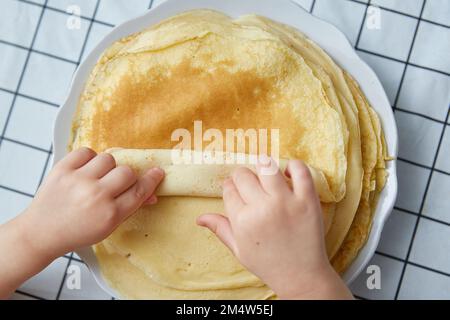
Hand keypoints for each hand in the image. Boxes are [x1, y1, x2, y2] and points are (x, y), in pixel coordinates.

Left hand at [23, 147, 164, 258]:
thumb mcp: (108, 227)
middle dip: (126, 177)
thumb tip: (150, 194)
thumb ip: (129, 208)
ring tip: (97, 177)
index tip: (157, 172)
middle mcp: (96, 196)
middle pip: (127, 172)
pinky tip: (85, 170)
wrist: (41, 233)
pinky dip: (89, 158)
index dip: (151, 179)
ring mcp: (78, 181)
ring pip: (108, 158)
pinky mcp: (62, 169)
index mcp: (110, 214)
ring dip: (107, 167)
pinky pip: (86, 151)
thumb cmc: (76, 232)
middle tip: (115, 184)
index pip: (140, 190)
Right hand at [197, 158, 351, 299]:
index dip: (230, 185)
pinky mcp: (307, 200)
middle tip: (250, 183)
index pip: (229, 188)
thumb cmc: (268, 264)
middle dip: (242, 176)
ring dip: (264, 165)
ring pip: (267, 167)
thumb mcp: (239, 249)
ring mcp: (286, 202)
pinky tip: (289, 173)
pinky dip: (294, 165)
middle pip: (244, 175)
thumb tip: (199, 218)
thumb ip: (220, 229)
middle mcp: (262, 208)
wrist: (301, 277)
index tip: (235, 188)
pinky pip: (301, 171)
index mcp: (242, 220)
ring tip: (266, 172)